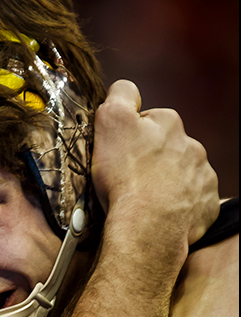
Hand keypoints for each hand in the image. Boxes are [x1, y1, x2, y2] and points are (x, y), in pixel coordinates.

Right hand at [92, 80, 218, 249]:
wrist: (147, 226)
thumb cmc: (126, 177)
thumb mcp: (110, 121)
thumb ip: (121, 95)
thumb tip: (127, 89)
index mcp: (170, 123)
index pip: (148, 119)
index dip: (130, 135)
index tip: (119, 153)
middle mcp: (192, 146)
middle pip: (167, 148)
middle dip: (151, 159)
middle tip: (129, 179)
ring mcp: (202, 177)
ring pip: (181, 175)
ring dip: (165, 183)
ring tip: (144, 199)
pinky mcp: (205, 205)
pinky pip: (192, 202)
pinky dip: (177, 206)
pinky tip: (159, 213)